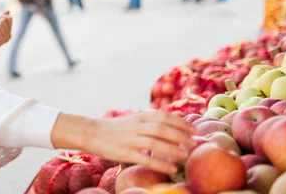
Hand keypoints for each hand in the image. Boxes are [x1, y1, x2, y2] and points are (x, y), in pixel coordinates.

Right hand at [51, 111, 195, 174]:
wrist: (91, 132)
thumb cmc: (116, 128)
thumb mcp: (134, 119)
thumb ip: (151, 120)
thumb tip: (175, 122)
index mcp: (140, 116)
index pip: (165, 117)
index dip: (181, 123)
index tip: (194, 129)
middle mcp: (137, 126)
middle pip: (163, 129)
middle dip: (181, 136)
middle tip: (194, 143)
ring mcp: (130, 140)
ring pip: (156, 144)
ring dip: (173, 150)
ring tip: (186, 155)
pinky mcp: (124, 153)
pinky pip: (145, 159)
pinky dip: (160, 164)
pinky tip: (170, 168)